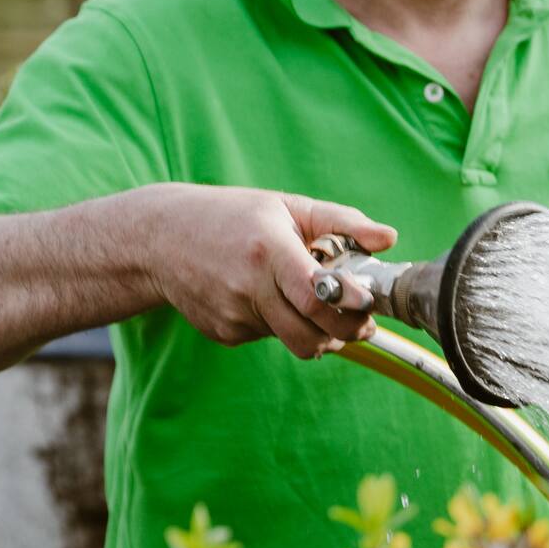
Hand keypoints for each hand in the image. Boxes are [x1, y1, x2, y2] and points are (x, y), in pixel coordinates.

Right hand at [146, 187, 397, 359]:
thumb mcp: (285, 206)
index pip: (315, 294)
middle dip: (345, 333)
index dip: (348, 305)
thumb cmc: (231, 216)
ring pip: (293, 340)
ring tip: (313, 304)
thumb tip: (389, 238)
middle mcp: (248, 287)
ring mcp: (233, 316)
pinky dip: (279, 324)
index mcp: (267, 251)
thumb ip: (341, 222)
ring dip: (315, 331)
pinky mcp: (224, 334)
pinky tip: (264, 298)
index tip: (367, 304)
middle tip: (361, 321)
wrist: (159, 240)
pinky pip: (268, 338)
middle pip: (310, 333)